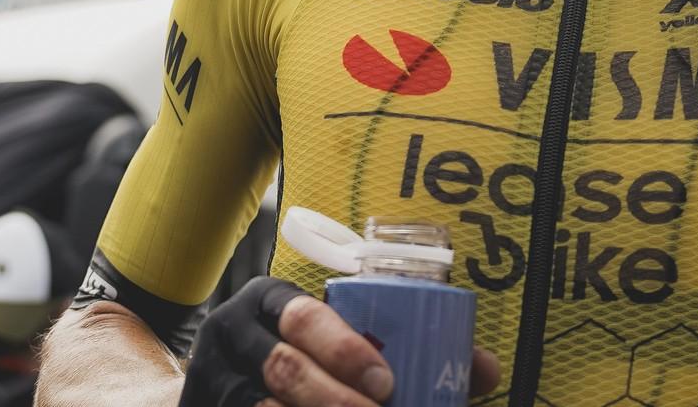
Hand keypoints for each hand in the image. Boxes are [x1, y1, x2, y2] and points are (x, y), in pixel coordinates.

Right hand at [178, 276, 501, 405]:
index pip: (304, 316)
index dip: (345, 350)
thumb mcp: (336, 342)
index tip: (386, 382)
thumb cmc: (299, 361)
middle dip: (336, 399)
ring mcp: (213, 381)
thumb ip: (403, 348)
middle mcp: (233, 333)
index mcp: (270, 300)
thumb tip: (484, 370)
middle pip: (285, 369)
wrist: (222, 389)